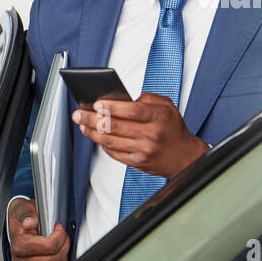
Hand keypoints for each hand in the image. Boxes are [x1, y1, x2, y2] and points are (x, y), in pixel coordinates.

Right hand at [6, 197, 68, 260]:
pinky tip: (58, 258)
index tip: (58, 227)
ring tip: (60, 245)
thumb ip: (28, 214)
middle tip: (62, 235)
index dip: (60, 235)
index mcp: (19, 246)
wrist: (17, 226)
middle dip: (64, 244)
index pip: (50, 247)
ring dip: (64, 256)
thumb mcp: (24, 209)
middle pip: (56, 259)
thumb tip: (30, 221)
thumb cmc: (21, 218)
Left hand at [71, 93, 208, 179]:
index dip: (112, 107)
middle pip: (116, 126)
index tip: (97, 104)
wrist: (183, 155)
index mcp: (158, 116)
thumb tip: (120, 99)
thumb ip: (146, 99)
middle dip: (92, 119)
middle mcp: (151, 134)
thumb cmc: (171, 128)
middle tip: (78, 114)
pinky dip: (101, 144)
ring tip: (82, 125)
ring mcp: (143, 150)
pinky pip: (114, 153)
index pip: (132, 111)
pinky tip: (94, 136)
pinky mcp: (137, 162)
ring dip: (92, 132)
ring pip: (111, 141)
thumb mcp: (166, 106)